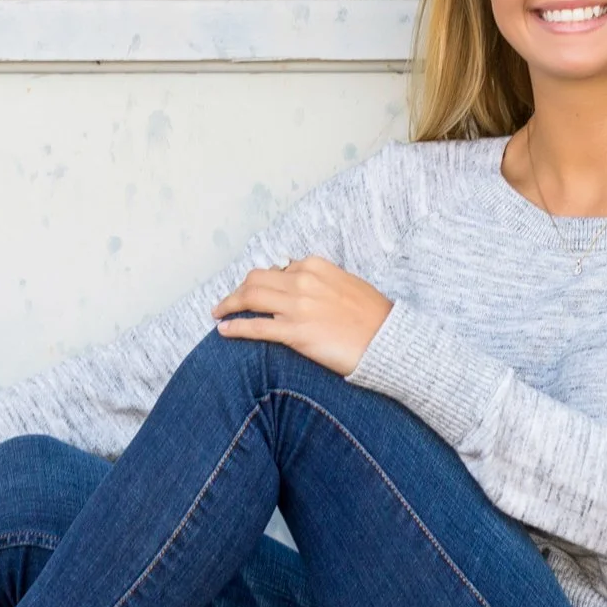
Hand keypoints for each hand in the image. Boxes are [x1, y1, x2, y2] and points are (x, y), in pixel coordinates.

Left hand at [211, 256, 393, 375]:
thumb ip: (319, 279)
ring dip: (228, 305)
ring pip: (249, 298)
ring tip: (218, 313)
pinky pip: (255, 327)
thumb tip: (297, 281)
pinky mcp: (295, 332)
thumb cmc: (373, 316)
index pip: (276, 269)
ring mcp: (297, 306)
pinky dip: (235, 327)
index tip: (253, 292)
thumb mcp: (346, 283)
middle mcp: (302, 281)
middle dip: (237, 290)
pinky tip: (223, 330)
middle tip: (228, 302)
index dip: (261, 282)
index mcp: (314, 266)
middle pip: (255, 280)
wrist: (388, 340)